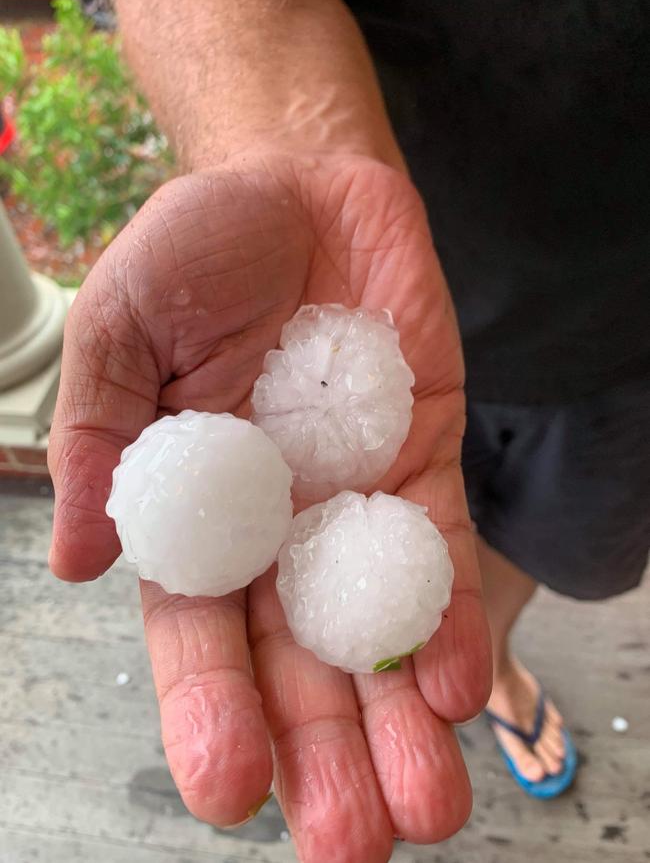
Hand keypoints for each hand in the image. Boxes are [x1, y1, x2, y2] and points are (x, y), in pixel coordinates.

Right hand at [48, 154, 490, 862]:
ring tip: (426, 809)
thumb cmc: (195, 251)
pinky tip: (458, 686)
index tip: (228, 792)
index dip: (212, 712)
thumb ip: (99, 437)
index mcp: (195, 513)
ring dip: (401, 718)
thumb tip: (75, 560)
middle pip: (299, 661)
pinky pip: (438, 554)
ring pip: (377, 631)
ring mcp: (354, 499)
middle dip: (323, 752)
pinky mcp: (422, 462)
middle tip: (350, 844)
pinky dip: (450, 617)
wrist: (297, 190)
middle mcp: (276, 526)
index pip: (202, 635)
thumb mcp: (122, 328)